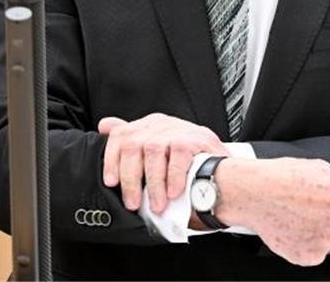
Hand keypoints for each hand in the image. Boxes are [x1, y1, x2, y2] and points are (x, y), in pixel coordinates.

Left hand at [97, 113, 227, 212]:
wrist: (224, 176)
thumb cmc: (189, 166)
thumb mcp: (158, 150)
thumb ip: (133, 141)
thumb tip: (105, 125)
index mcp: (149, 126)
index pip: (121, 135)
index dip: (111, 159)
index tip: (110, 181)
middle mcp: (161, 124)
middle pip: (133, 144)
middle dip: (130, 178)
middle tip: (133, 202)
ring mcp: (178, 129)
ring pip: (153, 152)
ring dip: (153, 184)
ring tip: (157, 204)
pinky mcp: (195, 138)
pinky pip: (178, 158)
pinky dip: (173, 178)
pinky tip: (174, 193)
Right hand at [214, 157, 329, 265]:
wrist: (255, 192)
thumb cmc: (284, 176)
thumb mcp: (319, 167)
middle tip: (310, 210)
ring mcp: (327, 241)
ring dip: (318, 234)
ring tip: (297, 217)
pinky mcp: (310, 255)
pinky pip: (315, 253)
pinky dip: (304, 245)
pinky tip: (291, 229)